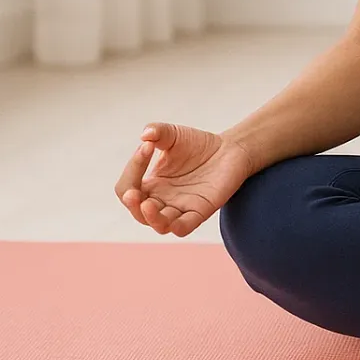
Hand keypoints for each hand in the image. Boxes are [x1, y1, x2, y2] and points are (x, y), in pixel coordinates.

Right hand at [114, 122, 256, 236]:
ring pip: (159, 225)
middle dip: (132, 203)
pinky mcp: (201, 211)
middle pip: (138, 212)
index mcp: (152, 185)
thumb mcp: (174, 135)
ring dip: (151, 218)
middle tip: (132, 192)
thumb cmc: (198, 145)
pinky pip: (185, 227)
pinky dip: (177, 227)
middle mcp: (163, 200)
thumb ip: (158, 131)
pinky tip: (172, 220)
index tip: (147, 146)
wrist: (230, 149)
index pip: (129, 186)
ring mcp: (181, 207)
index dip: (132, 169)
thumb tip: (145, 135)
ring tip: (147, 204)